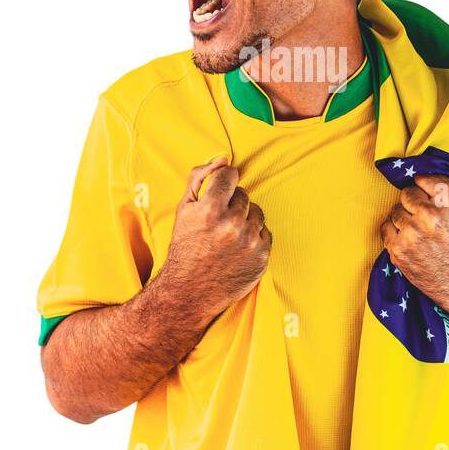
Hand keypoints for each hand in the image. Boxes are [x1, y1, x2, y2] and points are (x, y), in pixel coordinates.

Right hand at [163, 157, 271, 315]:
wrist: (189, 290)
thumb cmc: (185, 246)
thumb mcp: (184, 209)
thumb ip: (200, 177)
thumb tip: (223, 159)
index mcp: (211, 209)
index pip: (230, 175)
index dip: (223, 182)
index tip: (219, 192)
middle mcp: (232, 224)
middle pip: (244, 194)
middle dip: (232, 203)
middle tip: (218, 221)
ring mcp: (249, 241)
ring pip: (257, 212)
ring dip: (245, 218)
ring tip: (227, 234)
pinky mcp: (262, 256)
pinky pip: (264, 232)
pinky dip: (253, 236)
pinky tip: (237, 247)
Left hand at [379, 174, 448, 313]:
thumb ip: (447, 186)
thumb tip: (421, 177)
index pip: (422, 179)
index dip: (422, 188)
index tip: (424, 196)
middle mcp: (429, 215)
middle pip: (406, 195)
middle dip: (413, 203)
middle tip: (421, 216)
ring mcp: (412, 233)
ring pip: (395, 211)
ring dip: (403, 218)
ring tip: (417, 230)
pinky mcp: (399, 250)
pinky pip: (386, 228)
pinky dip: (393, 231)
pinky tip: (407, 238)